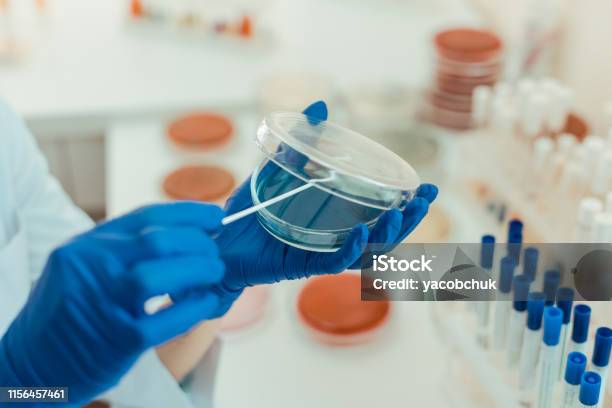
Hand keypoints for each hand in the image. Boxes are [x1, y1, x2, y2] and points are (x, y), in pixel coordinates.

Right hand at [0, 202, 228, 404]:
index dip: (189, 213)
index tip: (215, 217)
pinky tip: (207, 303)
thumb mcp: (84, 268)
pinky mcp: (114, 339)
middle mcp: (91, 267)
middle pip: (158, 241)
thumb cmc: (68, 314)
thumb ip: (124, 251)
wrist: (31, 365)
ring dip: (198, 271)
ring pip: (159, 275)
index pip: (147, 216)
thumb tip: (184, 236)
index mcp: (87, 246)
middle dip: (198, 243)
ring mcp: (101, 303)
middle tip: (215, 253)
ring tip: (214, 273)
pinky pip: (163, 321)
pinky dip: (193, 309)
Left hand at [215, 101, 437, 290]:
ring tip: (399, 214)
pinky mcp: (304, 264)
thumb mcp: (276, 168)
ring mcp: (321, 250)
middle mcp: (334, 235)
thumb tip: (321, 105)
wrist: (217, 239)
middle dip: (407, 218)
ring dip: (387, 233)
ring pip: (366, 250)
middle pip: (382, 232)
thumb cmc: (248, 207)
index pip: (378, 210)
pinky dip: (351, 249)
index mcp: (334, 215)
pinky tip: (361, 232)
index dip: (405, 201)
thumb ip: (300, 142)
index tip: (426, 188)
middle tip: (424, 200)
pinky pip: (334, 260)